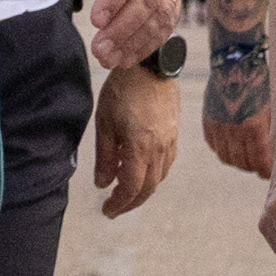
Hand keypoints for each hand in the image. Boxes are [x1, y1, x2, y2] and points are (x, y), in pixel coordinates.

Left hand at [94, 63, 179, 215]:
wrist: (151, 64)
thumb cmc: (123, 89)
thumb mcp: (105, 121)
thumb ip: (104, 156)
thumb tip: (101, 184)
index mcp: (140, 148)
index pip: (131, 188)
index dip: (119, 204)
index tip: (106, 210)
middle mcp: (159, 151)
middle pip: (147, 189)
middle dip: (130, 202)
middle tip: (114, 207)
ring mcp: (170, 144)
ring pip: (159, 179)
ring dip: (142, 189)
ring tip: (123, 189)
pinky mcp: (174, 135)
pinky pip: (165, 165)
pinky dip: (153, 175)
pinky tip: (140, 169)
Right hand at [202, 57, 271, 176]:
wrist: (234, 62)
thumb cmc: (258, 84)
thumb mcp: (271, 109)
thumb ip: (270, 134)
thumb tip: (273, 155)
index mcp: (254, 127)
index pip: (260, 164)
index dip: (266, 171)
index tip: (268, 170)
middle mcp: (234, 129)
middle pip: (243, 164)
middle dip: (252, 167)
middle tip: (257, 163)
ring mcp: (218, 125)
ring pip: (227, 158)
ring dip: (236, 160)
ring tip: (244, 154)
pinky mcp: (207, 120)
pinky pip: (213, 145)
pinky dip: (222, 148)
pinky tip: (230, 142)